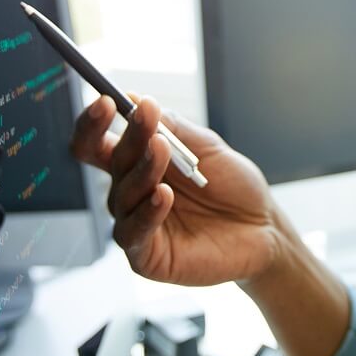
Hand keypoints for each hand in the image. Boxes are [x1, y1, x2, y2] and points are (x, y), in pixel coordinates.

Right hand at [70, 95, 287, 285]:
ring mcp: (135, 223)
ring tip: (162, 149)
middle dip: (130, 136)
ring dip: (142, 168)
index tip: (106, 100)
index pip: (96, 144)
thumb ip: (173, 127)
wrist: (263, 227)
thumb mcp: (205, 147)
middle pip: (111, 162)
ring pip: (122, 195)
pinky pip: (134, 233)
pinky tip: (163, 194)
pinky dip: (147, 212)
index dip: (93, 123)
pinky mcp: (146, 255)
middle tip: (147, 117)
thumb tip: (136, 99)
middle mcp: (130, 192)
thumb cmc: (232, 186)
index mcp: (136, 163)